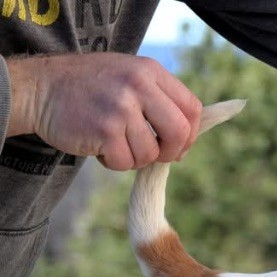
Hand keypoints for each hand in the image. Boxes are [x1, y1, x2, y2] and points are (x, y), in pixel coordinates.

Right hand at [5, 53, 201, 170]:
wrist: (40, 88)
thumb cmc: (90, 86)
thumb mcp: (130, 76)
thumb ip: (159, 99)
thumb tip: (187, 139)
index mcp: (150, 71)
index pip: (192, 108)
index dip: (191, 133)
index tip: (179, 144)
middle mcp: (138, 86)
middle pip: (180, 133)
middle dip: (171, 152)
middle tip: (155, 154)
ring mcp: (121, 108)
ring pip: (150, 153)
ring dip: (136, 158)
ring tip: (115, 142)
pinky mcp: (104, 131)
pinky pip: (125, 162)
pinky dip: (114, 162)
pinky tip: (100, 146)